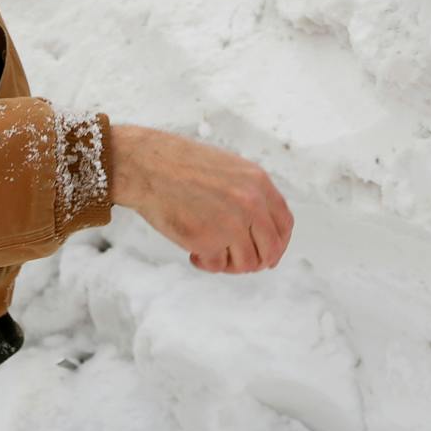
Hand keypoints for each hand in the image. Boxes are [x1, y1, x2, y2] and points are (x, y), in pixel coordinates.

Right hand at [107, 122, 293, 272]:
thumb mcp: (228, 169)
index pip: (284, 223)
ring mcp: (231, 224)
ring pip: (246, 264)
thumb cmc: (178, 165)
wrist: (146, 165)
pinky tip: (191, 250)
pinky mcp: (208, 240)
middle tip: (236, 261)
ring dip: (228, 264)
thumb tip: (260, 229)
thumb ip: (248, 194)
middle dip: (257, 261)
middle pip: (271, 249)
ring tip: (207, 250)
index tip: (269, 253)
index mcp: (258, 182)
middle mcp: (251, 204)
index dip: (278, 243)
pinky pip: (217, 265)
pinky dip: (205, 262)